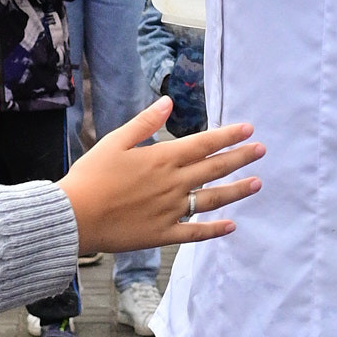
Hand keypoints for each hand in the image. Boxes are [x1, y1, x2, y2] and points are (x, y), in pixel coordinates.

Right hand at [61, 97, 261, 253]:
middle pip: (214, 169)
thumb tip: (168, 103)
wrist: (75, 216)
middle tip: (262, 150)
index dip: (228, 136)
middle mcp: (172, 184)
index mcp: (162, 159)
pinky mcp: (163, 233)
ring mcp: (170, 210)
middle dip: (240, 158)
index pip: (204, 144)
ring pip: (211, 199)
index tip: (249, 129)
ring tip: (257, 183)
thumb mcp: (115, 141)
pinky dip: (214, 229)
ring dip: (236, 191)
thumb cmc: (91, 176)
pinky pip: (194, 232)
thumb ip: (145, 124)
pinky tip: (231, 225)